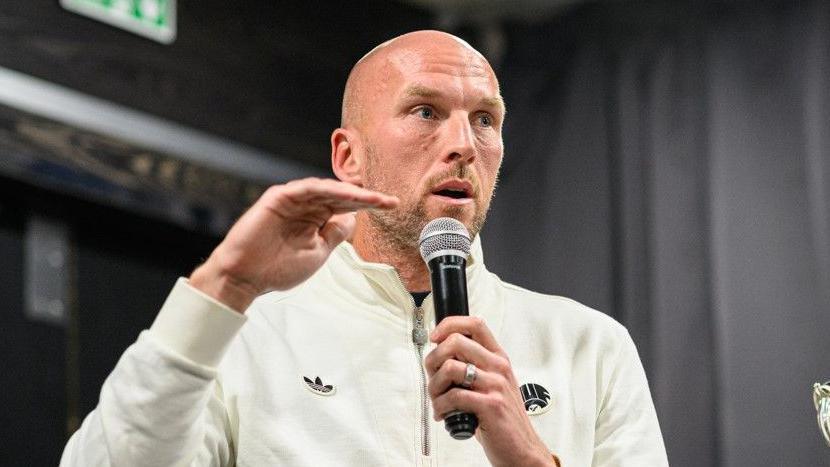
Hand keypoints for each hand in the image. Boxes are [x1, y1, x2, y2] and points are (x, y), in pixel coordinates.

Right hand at [189, 177, 397, 311]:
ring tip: (372, 198)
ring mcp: (293, 200)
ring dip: (350, 193)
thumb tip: (355, 218)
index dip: (369, 205)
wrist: (245, 277)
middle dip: (366, 198)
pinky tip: (346, 194)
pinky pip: (307, 189)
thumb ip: (335, 233)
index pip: (348, 208)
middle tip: (389, 200)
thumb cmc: (278, 268)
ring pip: (327, 190)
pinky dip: (327, 190)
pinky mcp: (279, 196)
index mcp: (316, 219)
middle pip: (342, 196)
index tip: (392, 205)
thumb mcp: (318, 253)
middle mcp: (306, 206)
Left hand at [425, 316, 552, 466]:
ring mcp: (496, 385)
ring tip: (438, 400)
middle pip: (456, 342)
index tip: (435, 337)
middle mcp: (498, 367)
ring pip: (450, 368)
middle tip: (433, 377)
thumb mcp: (491, 385)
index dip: (449, 325)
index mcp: (498, 358)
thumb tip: (439, 355)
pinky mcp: (491, 404)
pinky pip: (454, 395)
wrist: (522, 449)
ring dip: (434, 387)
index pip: (474, 324)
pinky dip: (441, 406)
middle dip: (434, 359)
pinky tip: (444, 414)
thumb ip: (472, 367)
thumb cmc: (502, 419)